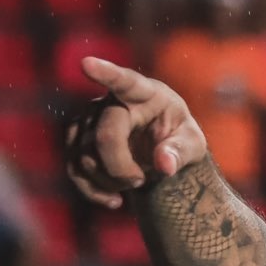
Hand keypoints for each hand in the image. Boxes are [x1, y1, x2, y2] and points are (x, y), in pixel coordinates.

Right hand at [63, 58, 210, 208]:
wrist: (159, 153)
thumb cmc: (180, 140)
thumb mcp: (193, 146)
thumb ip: (182, 152)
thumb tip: (165, 165)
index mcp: (145, 93)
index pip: (125, 81)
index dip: (106, 73)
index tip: (87, 63)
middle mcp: (111, 100)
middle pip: (104, 135)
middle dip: (119, 166)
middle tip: (139, 181)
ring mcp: (89, 118)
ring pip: (84, 155)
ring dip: (108, 180)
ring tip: (134, 184)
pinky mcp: (76, 139)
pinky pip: (73, 167)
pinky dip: (91, 189)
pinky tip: (114, 201)